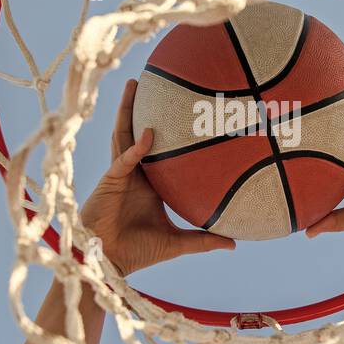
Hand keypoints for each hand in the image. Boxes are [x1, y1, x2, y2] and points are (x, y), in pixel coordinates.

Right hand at [80, 79, 235, 275]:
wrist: (109, 263)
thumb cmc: (138, 252)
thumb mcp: (177, 243)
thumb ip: (204, 240)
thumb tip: (234, 244)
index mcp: (148, 182)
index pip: (156, 149)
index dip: (161, 128)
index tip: (178, 109)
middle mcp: (134, 173)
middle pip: (135, 131)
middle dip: (139, 107)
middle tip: (150, 80)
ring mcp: (120, 174)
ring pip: (123, 135)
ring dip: (128, 111)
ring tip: (134, 85)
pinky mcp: (109, 181)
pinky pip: (124, 160)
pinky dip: (136, 148)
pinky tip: (147, 134)